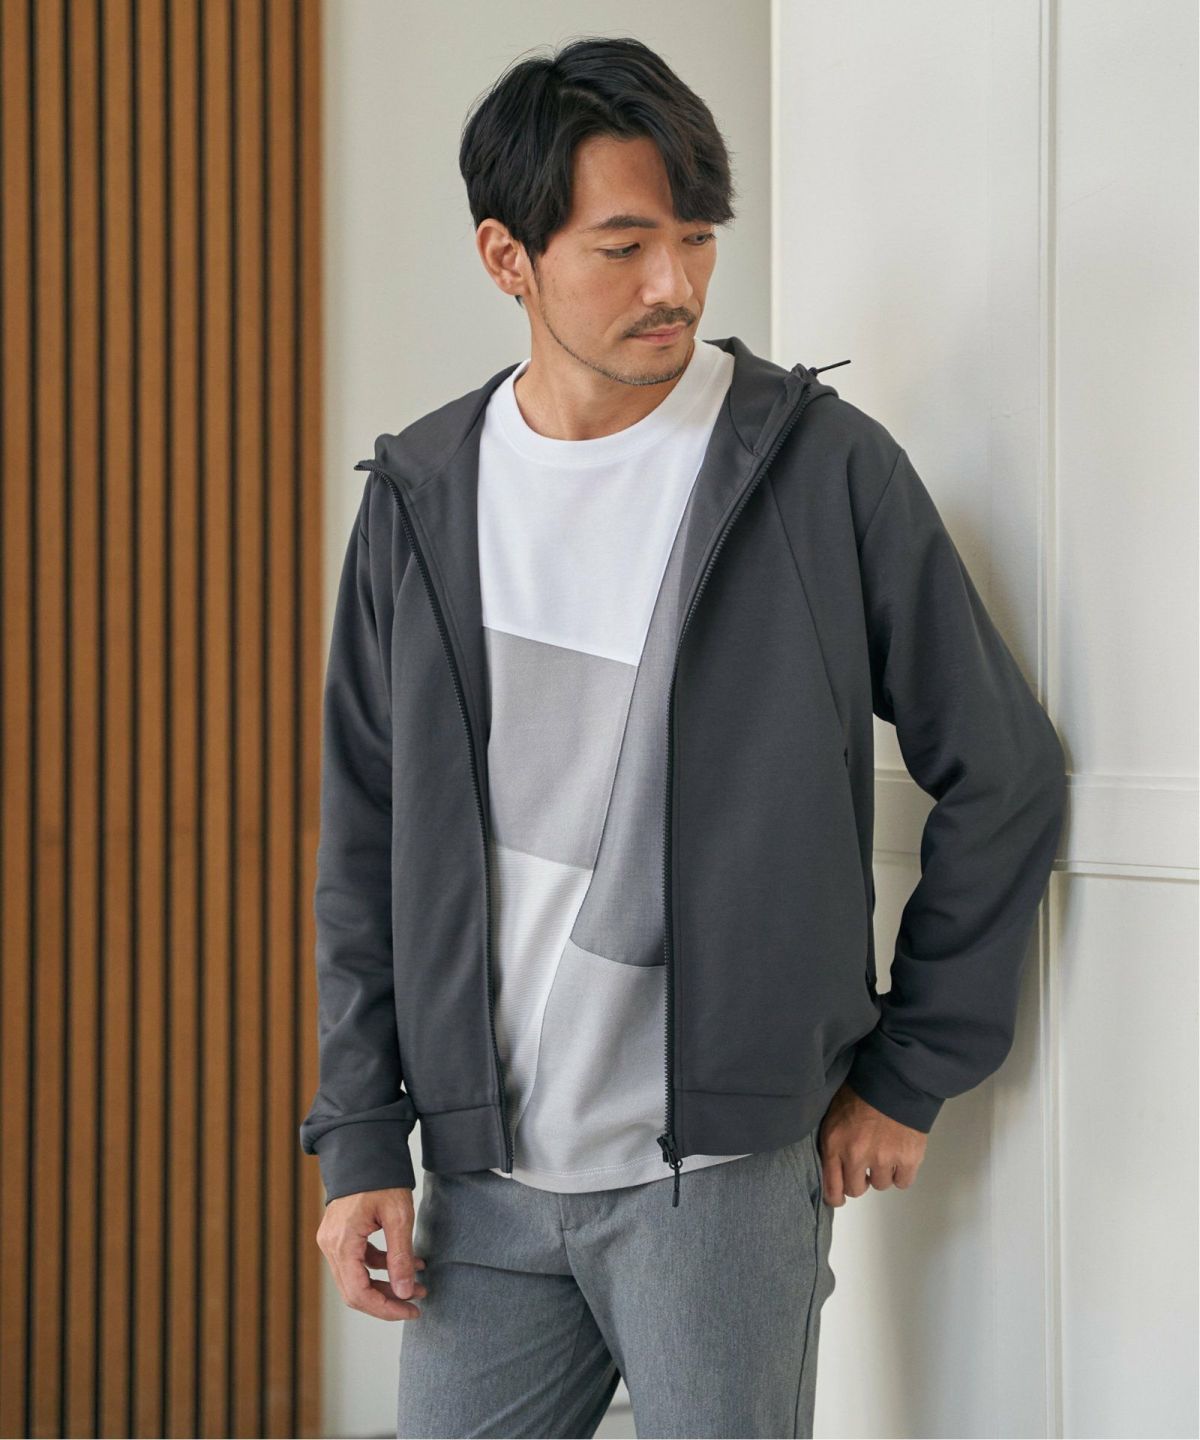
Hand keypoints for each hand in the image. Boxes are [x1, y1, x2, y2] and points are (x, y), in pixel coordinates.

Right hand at [317, 1187, 427, 1320]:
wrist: (365, 1149)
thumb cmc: (381, 1176)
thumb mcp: (398, 1215)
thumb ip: (401, 1256)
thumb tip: (404, 1293)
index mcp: (341, 1241)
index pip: (358, 1293)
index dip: (385, 1309)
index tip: (411, 1311)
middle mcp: (330, 1245)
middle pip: (355, 1291)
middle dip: (388, 1300)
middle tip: (417, 1303)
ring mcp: (332, 1240)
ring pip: (357, 1279)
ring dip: (387, 1285)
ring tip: (418, 1285)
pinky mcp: (339, 1235)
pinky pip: (358, 1262)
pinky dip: (382, 1267)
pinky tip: (409, 1262)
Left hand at [816, 1082, 926, 1205]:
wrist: (894, 1079)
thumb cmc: (860, 1091)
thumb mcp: (834, 1114)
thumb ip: (832, 1141)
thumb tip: (832, 1165)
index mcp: (834, 1144)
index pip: (831, 1188)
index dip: (836, 1196)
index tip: (839, 1196)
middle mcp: (856, 1156)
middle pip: (856, 1190)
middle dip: (859, 1180)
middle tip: (864, 1166)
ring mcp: (883, 1159)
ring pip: (880, 1184)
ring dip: (881, 1173)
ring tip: (884, 1153)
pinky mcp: (907, 1159)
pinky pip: (902, 1182)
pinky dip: (901, 1173)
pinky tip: (899, 1157)